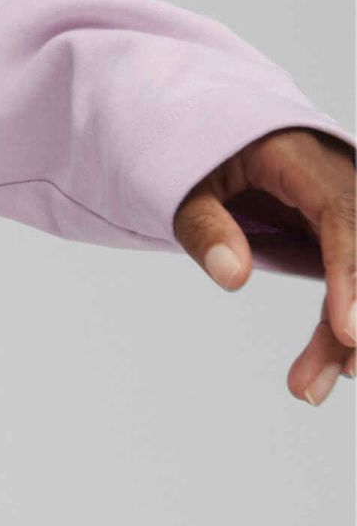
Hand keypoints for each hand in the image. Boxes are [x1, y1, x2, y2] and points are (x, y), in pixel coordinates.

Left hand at [173, 125, 355, 405]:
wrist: (213, 138)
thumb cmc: (197, 153)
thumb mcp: (186, 183)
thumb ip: (204, 225)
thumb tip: (231, 276)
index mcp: (303, 158)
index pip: (343, 216)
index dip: (351, 276)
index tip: (347, 331)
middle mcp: (339, 180)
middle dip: (356, 318)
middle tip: (341, 374)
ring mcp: (345, 210)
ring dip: (347, 335)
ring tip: (310, 387)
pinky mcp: (339, 236)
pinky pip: (349, 282)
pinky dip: (341, 323)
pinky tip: (332, 367)